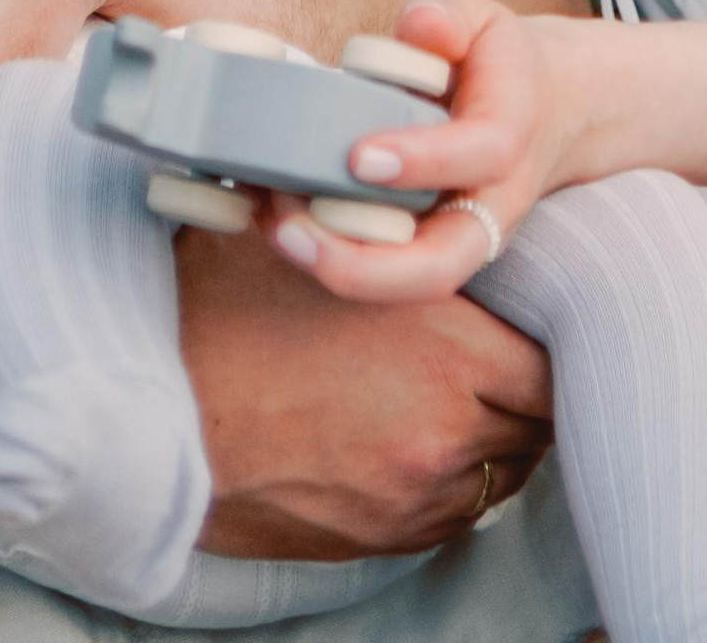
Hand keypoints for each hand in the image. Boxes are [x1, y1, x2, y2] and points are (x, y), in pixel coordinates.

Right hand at [179, 222, 551, 559]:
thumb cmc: (221, 326)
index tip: (522, 319)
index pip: (546, 359)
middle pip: (537, 420)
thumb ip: (363, 223)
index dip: (541, 338)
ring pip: (504, 470)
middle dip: (523, 389)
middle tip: (499, 356)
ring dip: (494, 437)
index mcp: (438, 344)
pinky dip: (455, 481)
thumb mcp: (298, 245)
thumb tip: (376, 171)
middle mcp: (445, 426)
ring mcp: (420, 491)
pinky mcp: (391, 534)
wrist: (160, 432)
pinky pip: (460, 512)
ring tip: (461, 398)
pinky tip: (419, 443)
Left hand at [259, 0, 582, 305]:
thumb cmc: (499, 62)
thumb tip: (418, 26)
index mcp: (512, 133)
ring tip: (277, 225)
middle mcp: (493, 203)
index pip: (479, 156)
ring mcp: (464, 236)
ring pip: (411, 282)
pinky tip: (282, 222)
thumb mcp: (484, 20)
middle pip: (443, 265)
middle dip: (367, 266)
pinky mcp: (432, 248)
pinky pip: (389, 272)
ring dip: (339, 266)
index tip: (359, 156)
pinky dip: (334, 256)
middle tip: (295, 231)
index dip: (423, 160)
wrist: (548, 110)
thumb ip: (451, 16)